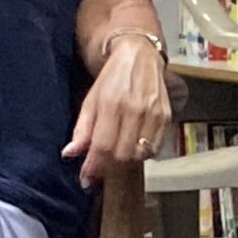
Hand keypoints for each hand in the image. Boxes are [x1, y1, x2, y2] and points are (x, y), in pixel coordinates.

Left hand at [64, 33, 171, 182]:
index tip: (86, 180)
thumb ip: (82, 129)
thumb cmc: (111, 79)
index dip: (93, 167)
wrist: (139, 56)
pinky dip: (142, 153)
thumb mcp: (91, 100)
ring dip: (125, 160)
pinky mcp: (167, 117)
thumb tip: (70, 154)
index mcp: (111, 104)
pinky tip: (133, 145)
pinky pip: (154, 148)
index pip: (102, 146)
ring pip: (138, 154)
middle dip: (108, 166)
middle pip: (121, 154)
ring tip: (116, 153)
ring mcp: (154, 114)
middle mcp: (135, 110)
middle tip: (100, 165)